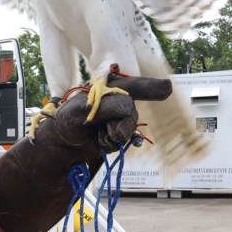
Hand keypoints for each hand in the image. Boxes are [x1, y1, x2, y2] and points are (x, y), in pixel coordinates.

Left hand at [46, 73, 172, 152]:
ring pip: (129, 128)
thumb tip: (129, 107)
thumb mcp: (82, 109)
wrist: (65, 140)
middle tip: (106, 132)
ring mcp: (122, 117)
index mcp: (109, 87)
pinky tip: (101, 140)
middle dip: (119, 126)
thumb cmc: (69, 118)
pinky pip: (125, 141)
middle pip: (131, 112)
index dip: (150, 87)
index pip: (133, 86)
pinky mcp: (122, 132)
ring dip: (113, 136)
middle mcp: (119, 100)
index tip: (167, 88)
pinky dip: (111, 145)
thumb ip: (106, 106)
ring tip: (99, 135)